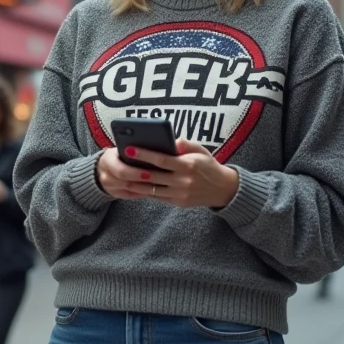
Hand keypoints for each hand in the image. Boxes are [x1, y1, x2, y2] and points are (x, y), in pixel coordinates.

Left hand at [101, 141, 238, 207]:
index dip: (145, 155)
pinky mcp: (179, 203)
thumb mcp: (201, 150)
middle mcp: (184, 181)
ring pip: (153, 189)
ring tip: (121, 178)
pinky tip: (134, 187)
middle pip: (154, 176)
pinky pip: (158, 197)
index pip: (162, 160)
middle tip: (119, 163)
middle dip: (135, 170)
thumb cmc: (209, 165)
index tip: (130, 149)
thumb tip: (170, 141)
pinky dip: (145, 193)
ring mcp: (180, 194)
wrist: (224, 189)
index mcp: (189, 165)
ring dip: (136, 184)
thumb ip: (185, 144)